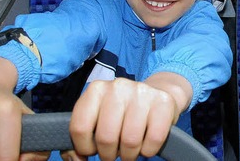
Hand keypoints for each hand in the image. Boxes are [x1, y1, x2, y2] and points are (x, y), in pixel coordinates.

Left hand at [68, 76, 184, 159]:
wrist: (158, 95)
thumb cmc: (123, 113)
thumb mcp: (100, 116)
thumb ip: (84, 135)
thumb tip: (76, 159)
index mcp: (96, 89)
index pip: (80, 127)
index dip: (85, 147)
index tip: (92, 150)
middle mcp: (118, 86)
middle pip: (106, 137)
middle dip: (109, 155)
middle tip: (114, 154)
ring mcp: (142, 93)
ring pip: (130, 141)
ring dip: (129, 155)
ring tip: (130, 151)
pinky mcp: (163, 102)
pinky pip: (153, 139)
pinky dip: (148, 151)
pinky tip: (146, 145)